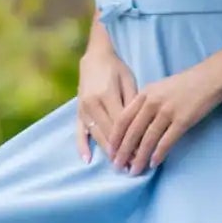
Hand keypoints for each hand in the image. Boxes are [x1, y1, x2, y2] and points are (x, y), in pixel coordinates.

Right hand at [76, 48, 137, 163]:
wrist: (95, 57)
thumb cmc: (116, 69)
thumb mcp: (129, 81)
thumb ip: (132, 103)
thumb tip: (139, 128)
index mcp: (107, 95)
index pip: (122, 124)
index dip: (133, 140)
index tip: (144, 153)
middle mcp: (92, 104)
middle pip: (109, 133)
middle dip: (122, 150)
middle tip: (135, 165)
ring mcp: (83, 109)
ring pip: (97, 135)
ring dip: (108, 152)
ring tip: (120, 166)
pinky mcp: (77, 112)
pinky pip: (79, 132)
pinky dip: (82, 146)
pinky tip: (87, 159)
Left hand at [104, 60, 221, 172]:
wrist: (212, 76)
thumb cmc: (186, 83)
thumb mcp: (160, 88)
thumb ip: (145, 103)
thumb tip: (134, 126)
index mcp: (145, 94)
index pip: (123, 119)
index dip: (115, 137)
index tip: (110, 152)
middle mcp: (152, 102)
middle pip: (132, 132)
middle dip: (123, 152)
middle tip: (117, 166)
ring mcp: (168, 111)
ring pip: (147, 139)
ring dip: (139, 157)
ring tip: (134, 171)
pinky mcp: (183, 119)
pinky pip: (166, 141)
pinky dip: (158, 154)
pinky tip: (153, 164)